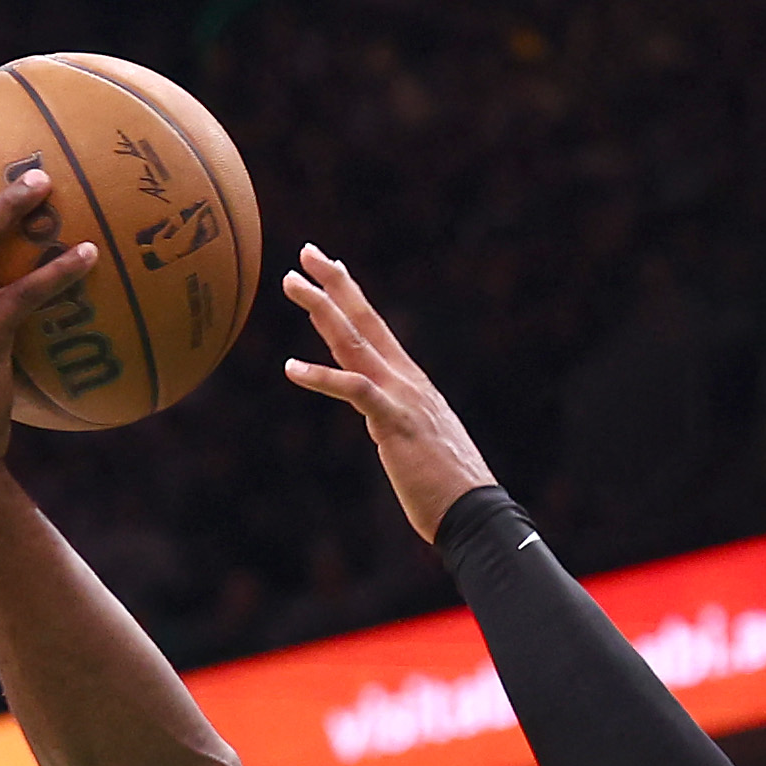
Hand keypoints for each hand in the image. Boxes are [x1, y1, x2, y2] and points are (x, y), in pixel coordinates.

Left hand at [282, 246, 496, 541]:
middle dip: (335, 284)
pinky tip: (291, 368)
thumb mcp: (420, 444)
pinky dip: (322, 376)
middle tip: (306, 251)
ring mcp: (401, 399)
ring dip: (322, 309)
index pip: (377, 330)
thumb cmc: (448, 488)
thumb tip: (388, 426)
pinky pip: (354, 390)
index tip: (331, 267)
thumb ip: (399, 424)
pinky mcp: (394, 423)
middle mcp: (407, 382)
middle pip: (365, 321)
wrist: (475, 513)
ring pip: (355, 342)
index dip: (352, 296)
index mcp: (412, 385)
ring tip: (292, 282)